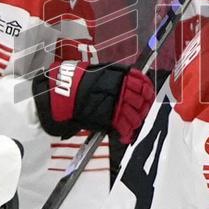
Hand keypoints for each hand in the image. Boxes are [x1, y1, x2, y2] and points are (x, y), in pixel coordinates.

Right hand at [34, 61, 155, 143]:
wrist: (61, 95)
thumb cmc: (74, 82)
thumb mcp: (96, 72)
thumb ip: (112, 76)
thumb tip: (126, 80)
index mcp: (117, 75)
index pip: (141, 81)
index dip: (147, 89)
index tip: (147, 94)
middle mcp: (120, 88)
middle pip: (142, 99)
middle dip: (143, 107)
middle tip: (141, 112)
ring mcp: (116, 104)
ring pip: (136, 114)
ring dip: (136, 121)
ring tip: (132, 126)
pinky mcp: (110, 118)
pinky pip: (124, 127)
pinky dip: (126, 133)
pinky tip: (125, 136)